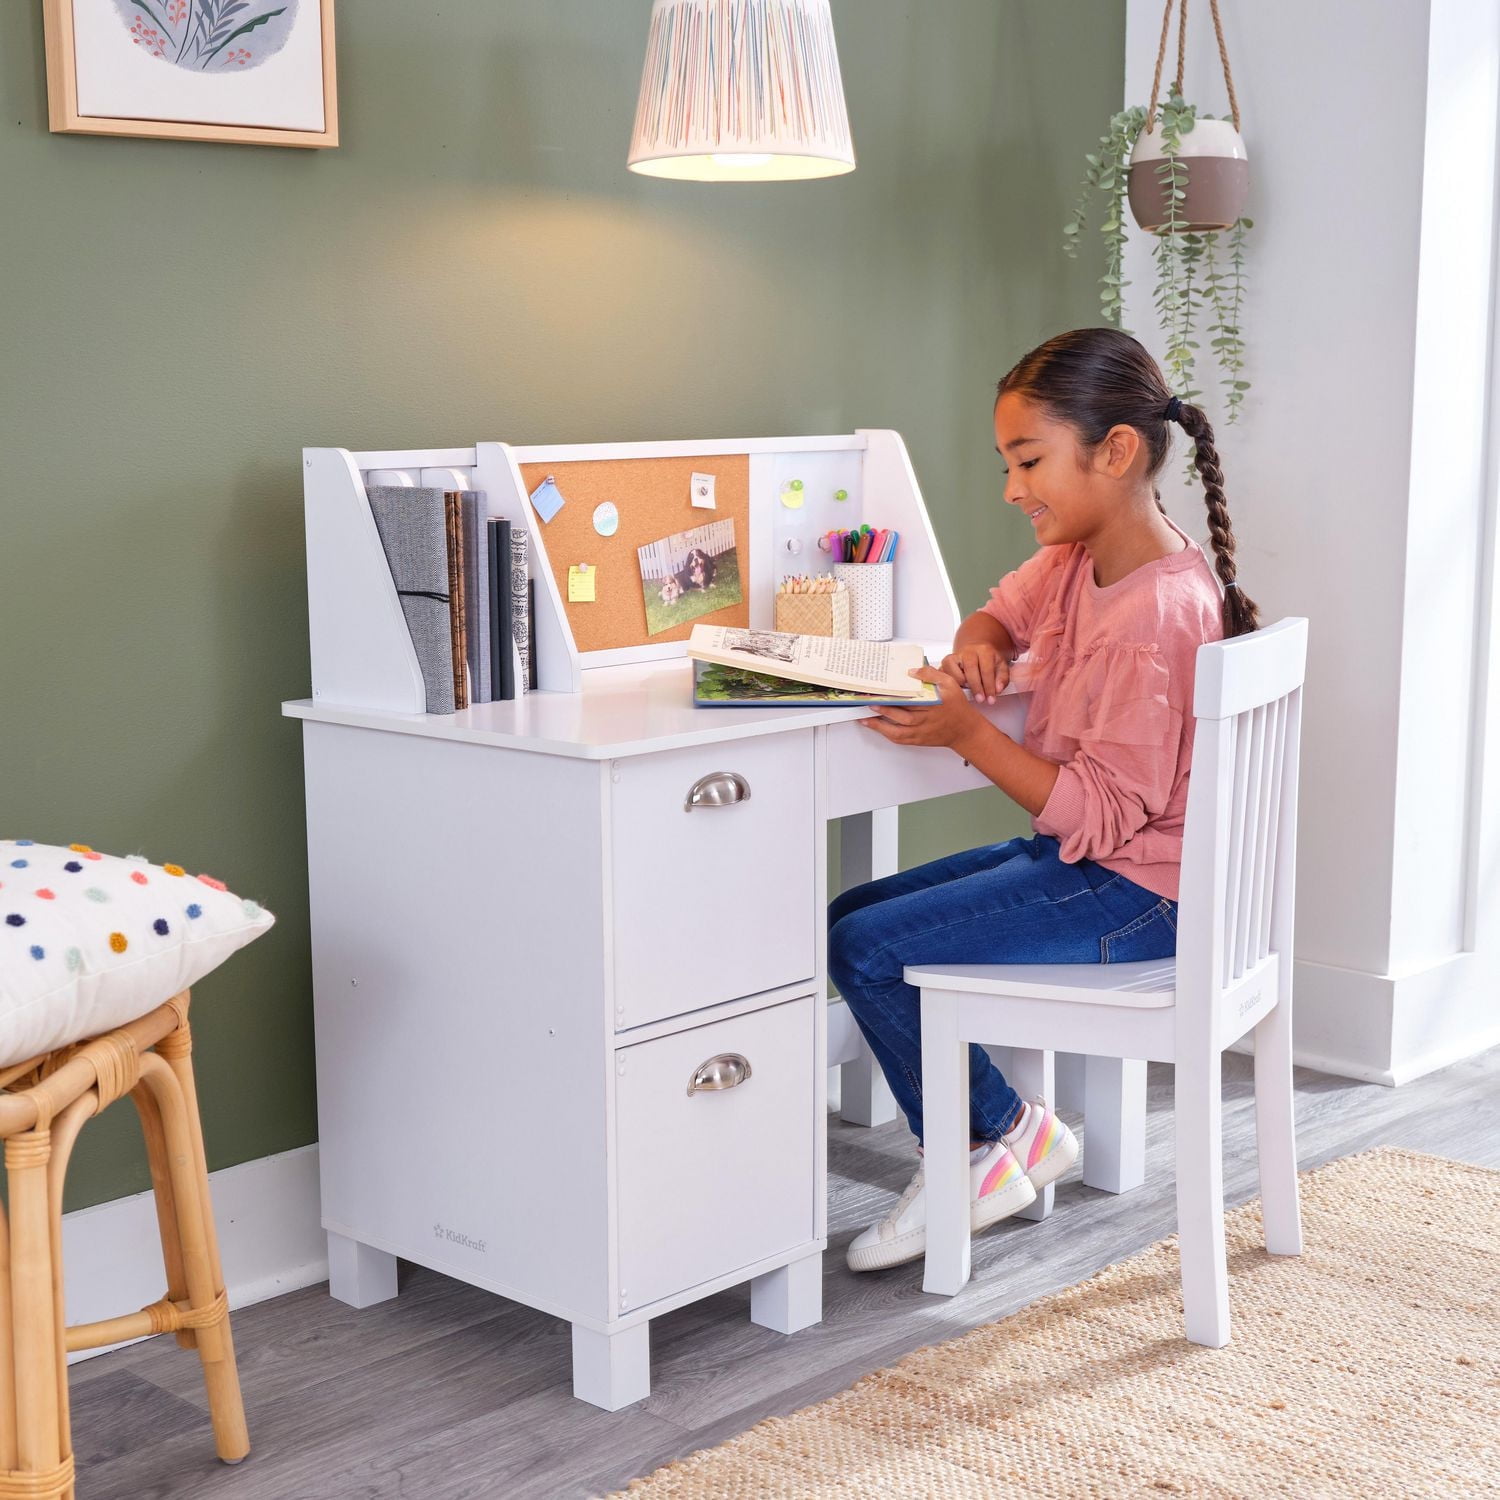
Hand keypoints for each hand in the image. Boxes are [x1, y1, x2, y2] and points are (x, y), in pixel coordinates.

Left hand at [860, 666, 985, 750]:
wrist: (965, 730)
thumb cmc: (956, 706)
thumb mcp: (950, 683)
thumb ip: (931, 674)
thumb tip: (911, 672)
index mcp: (935, 702)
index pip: (910, 697)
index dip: (894, 693)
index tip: (881, 688)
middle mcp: (927, 718)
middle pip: (901, 714)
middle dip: (883, 708)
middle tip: (867, 701)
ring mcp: (921, 731)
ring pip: (897, 729)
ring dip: (879, 723)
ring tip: (864, 716)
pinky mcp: (918, 740)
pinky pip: (899, 738)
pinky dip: (885, 732)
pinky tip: (875, 725)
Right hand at [939, 643, 1008, 703]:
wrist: (977, 651)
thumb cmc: (989, 661)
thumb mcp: (1001, 667)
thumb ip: (1002, 679)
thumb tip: (998, 689)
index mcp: (984, 651)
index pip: (986, 670)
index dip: (989, 686)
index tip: (991, 699)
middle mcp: (969, 651)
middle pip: (970, 669)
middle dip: (976, 687)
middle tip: (980, 699)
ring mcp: (955, 656)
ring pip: (954, 671)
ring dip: (961, 684)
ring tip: (969, 691)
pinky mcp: (946, 662)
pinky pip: (944, 673)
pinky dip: (951, 682)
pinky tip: (959, 686)